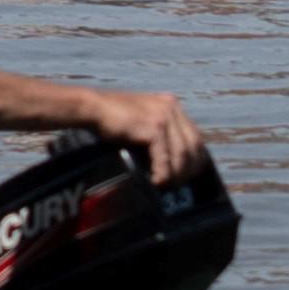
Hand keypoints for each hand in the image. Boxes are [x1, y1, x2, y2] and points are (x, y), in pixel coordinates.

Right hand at [84, 88, 205, 184]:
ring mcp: (164, 115)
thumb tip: (173, 160)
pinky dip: (162, 173)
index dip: (195, 159)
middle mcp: (172, 107)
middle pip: (193, 145)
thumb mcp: (143, 120)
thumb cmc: (113, 118)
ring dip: (175, 174)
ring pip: (181, 154)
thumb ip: (159, 132)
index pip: (194, 136)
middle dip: (188, 169)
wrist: (93, 108)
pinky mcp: (154, 126)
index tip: (187, 175)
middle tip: (176, 184)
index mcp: (171, 104)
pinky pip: (165, 157)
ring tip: (165, 185)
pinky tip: (155, 181)